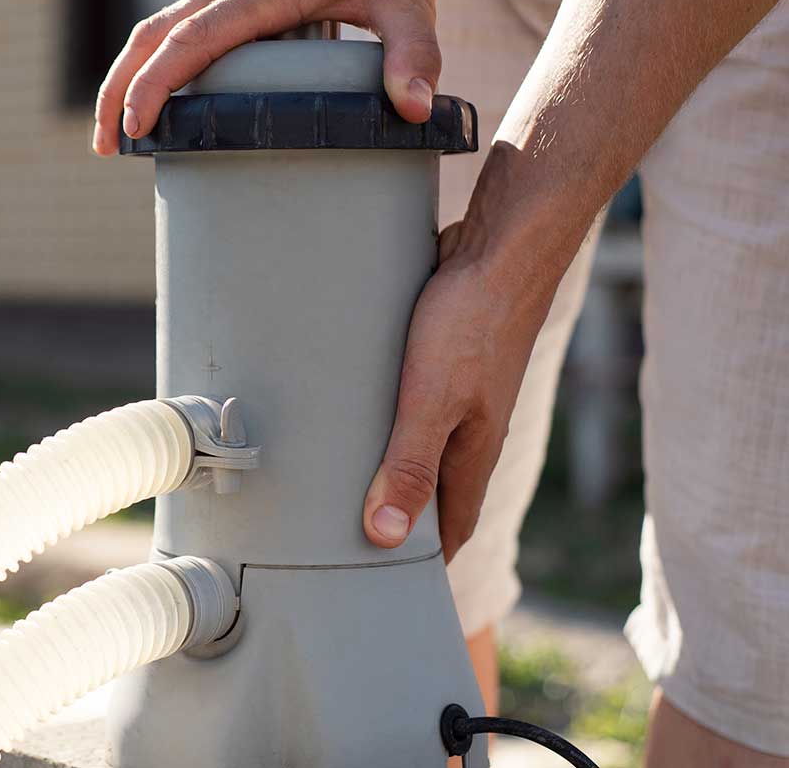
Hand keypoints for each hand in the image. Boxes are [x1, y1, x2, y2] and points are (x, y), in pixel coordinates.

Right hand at [92, 0, 446, 155]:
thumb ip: (414, 52)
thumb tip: (412, 108)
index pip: (195, 36)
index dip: (158, 81)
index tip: (138, 126)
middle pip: (155, 31)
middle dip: (120, 87)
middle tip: (105, 146)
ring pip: (160, 26)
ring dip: (128, 75)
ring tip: (117, 133)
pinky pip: (184, 25)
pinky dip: (157, 63)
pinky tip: (162, 100)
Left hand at [359, 214, 556, 559]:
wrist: (500, 249)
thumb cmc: (471, 322)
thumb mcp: (432, 400)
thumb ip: (410, 465)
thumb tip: (384, 536)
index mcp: (473, 452)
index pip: (449, 528)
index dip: (421, 562)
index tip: (388, 589)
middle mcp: (470, 429)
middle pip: (433, 490)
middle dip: (399, 518)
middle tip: (346, 540)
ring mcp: (459, 393)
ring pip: (421, 444)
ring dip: (390, 466)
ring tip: (338, 483)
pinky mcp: (441, 359)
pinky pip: (411, 404)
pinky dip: (384, 420)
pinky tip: (350, 413)